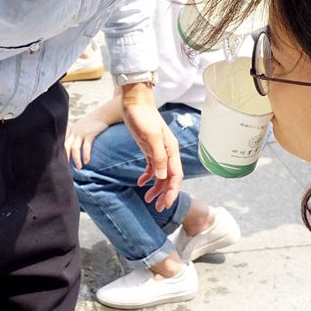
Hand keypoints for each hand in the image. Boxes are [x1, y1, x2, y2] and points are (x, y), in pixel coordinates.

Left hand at [65, 112, 111, 168]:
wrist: (101, 115)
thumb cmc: (90, 124)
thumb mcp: (79, 127)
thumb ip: (74, 135)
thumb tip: (71, 148)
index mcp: (70, 131)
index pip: (62, 143)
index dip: (60, 153)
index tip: (60, 163)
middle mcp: (74, 132)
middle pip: (66, 147)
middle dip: (66, 158)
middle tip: (67, 169)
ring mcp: (81, 133)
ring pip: (75, 148)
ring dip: (76, 159)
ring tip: (79, 167)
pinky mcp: (90, 134)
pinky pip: (86, 146)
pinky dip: (86, 155)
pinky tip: (87, 161)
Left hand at [120, 83, 182, 210]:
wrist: (134, 103)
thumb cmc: (143, 117)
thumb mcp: (150, 137)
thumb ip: (158, 157)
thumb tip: (163, 176)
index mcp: (171, 150)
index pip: (176, 175)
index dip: (173, 191)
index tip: (166, 204)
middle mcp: (167, 152)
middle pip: (170, 178)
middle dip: (165, 194)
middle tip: (158, 207)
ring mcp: (158, 151)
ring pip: (161, 175)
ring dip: (156, 188)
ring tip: (148, 199)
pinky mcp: (149, 149)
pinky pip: (152, 167)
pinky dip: (147, 176)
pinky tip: (141, 182)